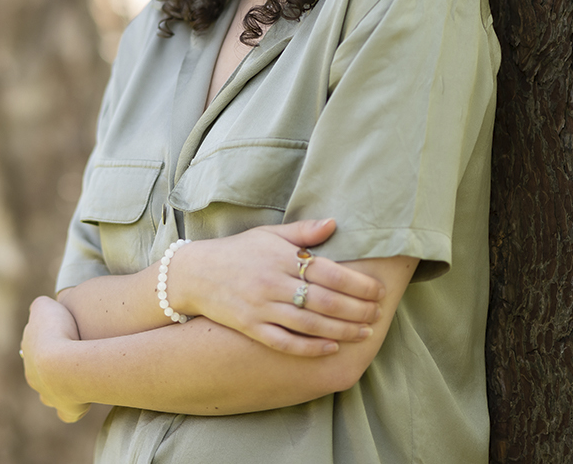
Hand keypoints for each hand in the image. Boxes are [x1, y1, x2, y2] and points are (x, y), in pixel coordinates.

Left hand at [21, 296, 89, 422]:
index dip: (46, 343)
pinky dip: (73, 410)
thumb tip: (43, 307)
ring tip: (76, 381)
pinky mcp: (66, 409)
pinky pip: (67, 414)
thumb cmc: (56, 331)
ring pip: (49, 395)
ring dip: (60, 389)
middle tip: (68, 360)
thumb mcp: (45, 307)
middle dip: (49, 369)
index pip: (32, 349)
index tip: (60, 338)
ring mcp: (48, 395)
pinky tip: (81, 404)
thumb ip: (41, 306)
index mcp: (28, 352)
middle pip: (38, 375)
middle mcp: (33, 376)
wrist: (64, 363)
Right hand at [167, 219, 383, 356]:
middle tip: (378, 314)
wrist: (194, 274)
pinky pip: (285, 341)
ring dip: (342, 330)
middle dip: (357, 309)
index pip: (328, 272)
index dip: (358, 284)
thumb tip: (335, 223)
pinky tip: (331, 348)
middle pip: (324, 301)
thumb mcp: (267, 235)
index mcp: (278, 257)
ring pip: (310, 324)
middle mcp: (270, 283)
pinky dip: (310, 347)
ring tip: (364, 332)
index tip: (378, 290)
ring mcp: (260, 308)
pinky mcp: (250, 327)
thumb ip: (302, 232)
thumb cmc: (237, 252)